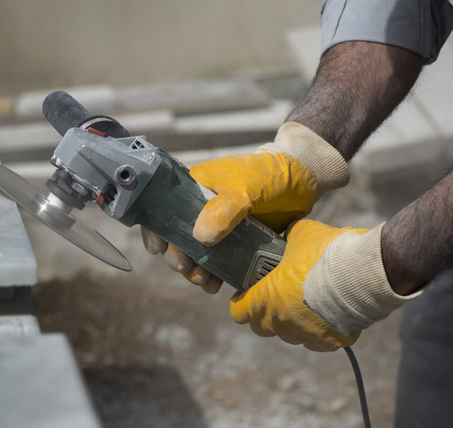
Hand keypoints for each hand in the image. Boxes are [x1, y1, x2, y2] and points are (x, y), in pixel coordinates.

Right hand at [142, 122, 348, 290]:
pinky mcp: (236, 244)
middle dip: (178, 257)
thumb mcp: (244, 187)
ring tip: (203, 281)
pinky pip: (219, 264)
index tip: (158, 249)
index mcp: (194, 189)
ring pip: (197, 255)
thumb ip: (223, 210)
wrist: (302, 181)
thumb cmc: (268, 174)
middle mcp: (201, 210)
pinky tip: (217, 286)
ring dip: (195, 270)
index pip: (163, 210)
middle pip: (177, 239)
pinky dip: (215, 276)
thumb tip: (200, 238)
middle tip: (185, 268)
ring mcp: (219, 229)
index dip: (156, 230)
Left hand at [230, 219, 420, 351]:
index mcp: (265, 299)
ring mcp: (306, 335)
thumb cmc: (325, 253)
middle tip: (276, 297)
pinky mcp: (331, 341)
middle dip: (265, 314)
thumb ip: (288, 238)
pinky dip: (319, 330)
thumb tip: (289, 235)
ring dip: (292, 323)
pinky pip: (318, 341)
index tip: (247, 294)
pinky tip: (326, 315)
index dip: (241, 303)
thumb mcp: (300, 234)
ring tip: (304, 304)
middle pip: (262, 327)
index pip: (239, 312)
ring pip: (290, 335)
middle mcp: (281, 322)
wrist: (363, 273)